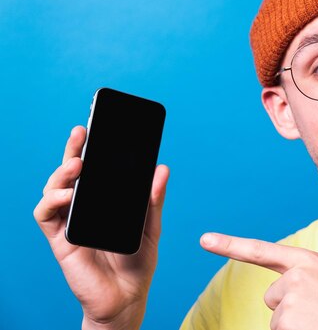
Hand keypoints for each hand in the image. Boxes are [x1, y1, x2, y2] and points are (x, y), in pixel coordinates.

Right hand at [34, 126, 169, 329]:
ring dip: (61, 173)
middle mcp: (85, 208)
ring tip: (77, 164)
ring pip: (55, 190)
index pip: (96, 170)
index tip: (97, 127)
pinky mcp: (60, 240)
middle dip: (73, 150)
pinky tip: (65, 194)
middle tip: (82, 132)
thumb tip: (162, 169)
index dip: (93, 149)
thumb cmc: (138, 262)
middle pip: (72, 174)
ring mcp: (70, 222)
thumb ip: (153, 200)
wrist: (128, 298)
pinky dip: (50, 201)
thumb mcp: (151, 226)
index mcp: (105, 202)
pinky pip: (45, 216)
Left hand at [200, 233, 317, 329]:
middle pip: (273, 299)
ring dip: (296, 328)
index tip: (204, 240)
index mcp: (308, 261)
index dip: (230, 245)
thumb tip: (278, 301)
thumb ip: (305, 282)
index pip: (262, 251)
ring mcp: (291, 300)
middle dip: (290, 311)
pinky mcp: (287, 322)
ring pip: (278, 321)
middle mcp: (295, 276)